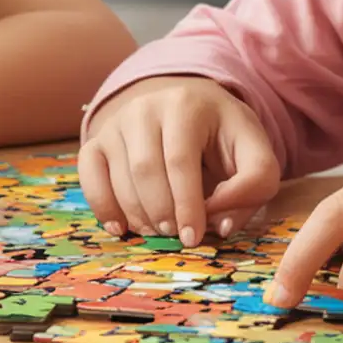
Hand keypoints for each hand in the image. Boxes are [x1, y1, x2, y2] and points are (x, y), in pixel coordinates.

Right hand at [79, 76, 280, 246]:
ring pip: (117, 176)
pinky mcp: (98, 139)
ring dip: (137, 215)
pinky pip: (89, 174)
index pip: (180, 161)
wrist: (189, 106)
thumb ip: (254, 184)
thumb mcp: (254, 151)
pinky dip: (102, 205)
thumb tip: (220, 223)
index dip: (186, 204)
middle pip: (145, 169)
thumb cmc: (223, 136)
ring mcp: (116, 122)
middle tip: (175, 237)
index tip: (193, 237)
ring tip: (158, 232)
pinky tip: (121, 228)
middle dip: (161, 212)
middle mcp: (144, 107)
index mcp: (187, 105)